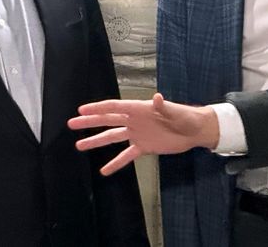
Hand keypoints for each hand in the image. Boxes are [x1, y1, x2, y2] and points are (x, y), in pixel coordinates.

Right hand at [67, 93, 218, 175]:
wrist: (195, 131)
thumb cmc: (186, 117)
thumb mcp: (175, 112)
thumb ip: (163, 106)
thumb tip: (157, 97)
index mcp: (139, 109)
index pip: (115, 107)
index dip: (98, 108)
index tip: (81, 110)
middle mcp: (135, 120)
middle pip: (108, 120)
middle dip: (90, 122)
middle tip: (72, 124)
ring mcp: (138, 134)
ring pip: (113, 137)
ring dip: (97, 141)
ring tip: (80, 145)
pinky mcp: (144, 147)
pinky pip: (126, 155)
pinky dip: (116, 163)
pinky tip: (104, 170)